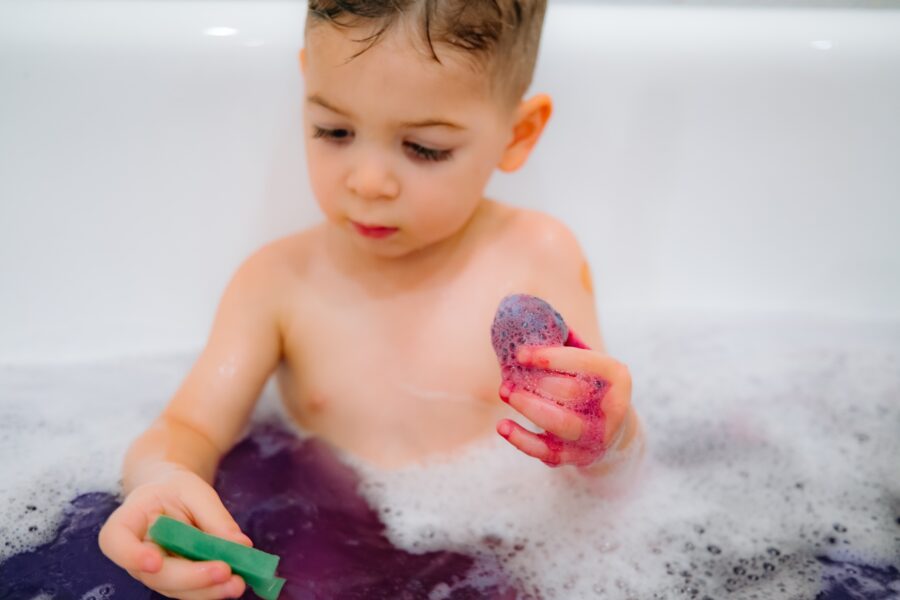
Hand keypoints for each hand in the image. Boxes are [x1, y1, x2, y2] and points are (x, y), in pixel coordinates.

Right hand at [98, 465, 250, 598]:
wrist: (172, 498)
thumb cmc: (177, 490)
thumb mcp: (194, 491)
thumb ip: (214, 516)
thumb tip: (240, 544)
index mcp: (127, 521)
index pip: (115, 542)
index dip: (131, 556)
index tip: (155, 562)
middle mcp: (134, 554)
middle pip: (154, 574)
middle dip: (191, 577)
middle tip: (225, 570)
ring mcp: (152, 573)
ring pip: (175, 589)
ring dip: (207, 590)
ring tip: (237, 583)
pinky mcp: (173, 582)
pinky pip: (190, 591)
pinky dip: (213, 590)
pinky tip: (234, 584)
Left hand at [496, 343, 635, 468]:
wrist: (615, 433)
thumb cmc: (592, 386)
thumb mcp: (588, 362)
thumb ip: (566, 341)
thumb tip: (530, 314)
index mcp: (617, 377)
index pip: (587, 363)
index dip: (552, 358)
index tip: (520, 354)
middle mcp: (612, 409)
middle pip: (573, 393)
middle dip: (537, 383)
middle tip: (508, 377)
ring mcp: (597, 436)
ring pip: (563, 424)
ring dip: (529, 408)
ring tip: (505, 393)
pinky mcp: (579, 457)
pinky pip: (549, 452)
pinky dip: (523, 440)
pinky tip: (503, 426)